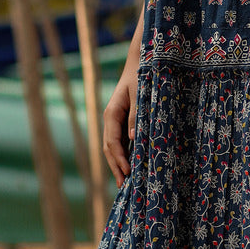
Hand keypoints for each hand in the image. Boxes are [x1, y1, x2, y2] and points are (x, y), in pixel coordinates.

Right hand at [103, 57, 138, 188]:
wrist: (139, 62)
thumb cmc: (140, 77)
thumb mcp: (139, 95)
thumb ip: (135, 116)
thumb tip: (132, 138)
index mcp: (111, 113)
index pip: (112, 141)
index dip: (119, 158)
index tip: (127, 172)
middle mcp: (109, 118)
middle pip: (109, 148)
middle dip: (115, 167)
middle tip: (122, 185)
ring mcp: (114, 120)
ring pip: (112, 146)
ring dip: (117, 163)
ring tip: (124, 180)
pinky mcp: (121, 120)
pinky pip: (119, 141)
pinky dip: (122, 154)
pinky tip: (129, 164)